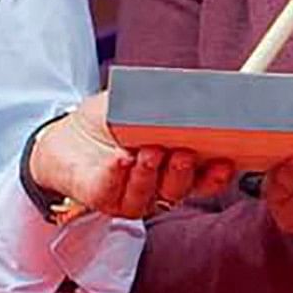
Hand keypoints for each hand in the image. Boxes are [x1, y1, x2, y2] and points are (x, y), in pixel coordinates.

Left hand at [27, 92, 229, 219]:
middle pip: (179, 190)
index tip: (226, 161)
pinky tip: (121, 159)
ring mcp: (130, 198)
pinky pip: (113, 193)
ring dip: (151, 175)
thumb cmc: (108, 122)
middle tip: (184, 152)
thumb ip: (162, 104)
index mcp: (175, 170)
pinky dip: (119, 176)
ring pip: (148, 196)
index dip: (217, 175)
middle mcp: (157, 189)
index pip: (205, 180)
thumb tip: (188, 93)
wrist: (66, 136)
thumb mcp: (137, 105)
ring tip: (149, 152)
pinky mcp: (102, 199)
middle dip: (184, 174)